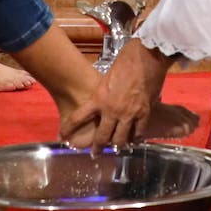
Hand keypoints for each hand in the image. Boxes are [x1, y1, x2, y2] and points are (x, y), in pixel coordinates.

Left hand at [62, 39, 184, 148]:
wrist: (147, 57)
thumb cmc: (126, 61)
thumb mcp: (107, 77)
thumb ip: (103, 91)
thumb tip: (102, 97)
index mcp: (99, 98)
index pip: (78, 117)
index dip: (68, 129)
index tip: (63, 136)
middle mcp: (111, 110)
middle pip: (101, 137)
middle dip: (97, 148)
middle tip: (95, 153)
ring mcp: (128, 113)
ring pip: (120, 140)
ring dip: (117, 146)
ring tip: (116, 149)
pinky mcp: (144, 113)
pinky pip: (138, 133)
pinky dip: (136, 139)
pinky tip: (134, 141)